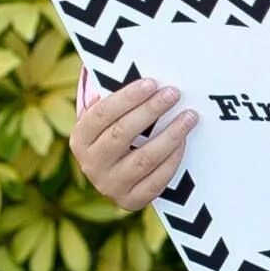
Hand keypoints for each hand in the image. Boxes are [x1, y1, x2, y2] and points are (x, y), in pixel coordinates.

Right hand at [69, 78, 196, 208]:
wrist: (113, 179)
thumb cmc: (115, 136)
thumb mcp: (106, 120)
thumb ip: (114, 100)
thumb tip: (133, 69)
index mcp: (80, 138)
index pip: (102, 113)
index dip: (128, 97)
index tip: (152, 83)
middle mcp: (91, 164)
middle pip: (122, 134)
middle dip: (151, 111)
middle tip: (173, 94)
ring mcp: (110, 186)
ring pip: (144, 158)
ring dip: (170, 134)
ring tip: (189, 116)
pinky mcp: (131, 201)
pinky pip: (157, 180)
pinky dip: (173, 159)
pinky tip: (184, 141)